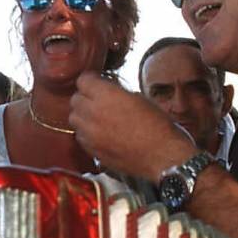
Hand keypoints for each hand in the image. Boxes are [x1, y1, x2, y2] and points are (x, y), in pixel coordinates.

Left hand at [68, 71, 194, 177]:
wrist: (164, 157)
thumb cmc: (158, 126)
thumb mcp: (139, 98)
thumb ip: (117, 93)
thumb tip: (107, 91)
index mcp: (107, 96)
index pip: (83, 80)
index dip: (91, 81)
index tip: (96, 83)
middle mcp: (93, 113)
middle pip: (75, 99)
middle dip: (85, 97)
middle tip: (98, 100)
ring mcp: (90, 134)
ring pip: (74, 118)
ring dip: (83, 115)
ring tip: (98, 118)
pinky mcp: (92, 150)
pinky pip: (80, 137)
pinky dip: (86, 133)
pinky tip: (101, 134)